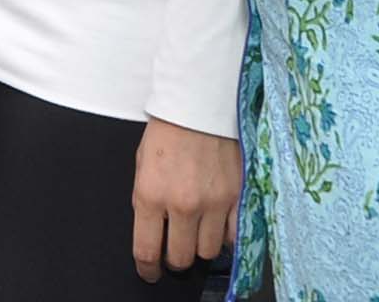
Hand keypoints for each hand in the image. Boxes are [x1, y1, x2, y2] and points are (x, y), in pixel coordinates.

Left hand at [129, 117, 237, 282]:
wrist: (200, 106)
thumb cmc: (168, 131)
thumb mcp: (141, 165)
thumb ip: (146, 200)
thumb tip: (152, 229)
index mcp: (151, 196)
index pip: (147, 250)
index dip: (147, 268)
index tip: (149, 272)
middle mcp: (182, 205)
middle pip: (180, 257)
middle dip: (174, 260)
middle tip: (173, 253)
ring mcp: (213, 203)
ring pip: (208, 251)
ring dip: (200, 247)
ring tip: (195, 234)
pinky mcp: (236, 197)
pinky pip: (233, 235)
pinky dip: (225, 236)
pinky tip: (217, 226)